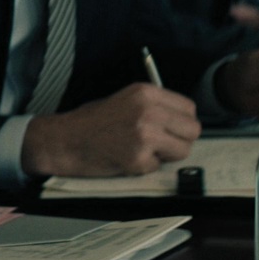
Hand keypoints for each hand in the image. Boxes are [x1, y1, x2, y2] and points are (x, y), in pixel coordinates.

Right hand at [21, 83, 200, 176]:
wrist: (65, 140)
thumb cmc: (92, 121)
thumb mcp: (125, 99)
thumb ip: (154, 105)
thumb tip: (181, 119)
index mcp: (146, 92)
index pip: (189, 108)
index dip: (181, 121)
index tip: (170, 127)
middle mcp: (149, 111)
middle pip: (193, 130)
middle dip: (180, 139)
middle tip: (161, 143)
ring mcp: (145, 135)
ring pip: (183, 150)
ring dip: (167, 155)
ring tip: (143, 149)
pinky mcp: (138, 158)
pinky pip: (159, 167)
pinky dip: (146, 167)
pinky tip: (128, 158)